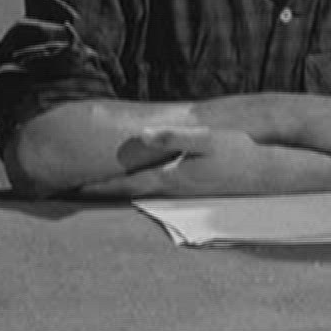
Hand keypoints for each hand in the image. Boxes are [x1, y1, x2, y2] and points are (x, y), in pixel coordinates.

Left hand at [80, 127, 268, 197]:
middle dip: (94, 193)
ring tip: (88, 190)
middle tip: (65, 192)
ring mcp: (180, 191)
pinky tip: (127, 186)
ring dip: (111, 192)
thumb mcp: (207, 139)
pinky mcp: (190, 189)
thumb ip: (174, 137)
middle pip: (123, 194)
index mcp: (168, 176)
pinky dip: (131, 190)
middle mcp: (170, 188)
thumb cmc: (237, 153)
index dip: (92, 186)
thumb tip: (144, 136)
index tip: (65, 187)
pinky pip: (151, 192)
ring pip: (136, 194)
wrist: (266, 172)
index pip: (121, 184)